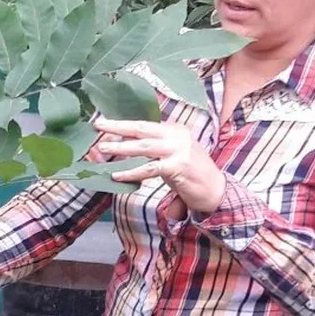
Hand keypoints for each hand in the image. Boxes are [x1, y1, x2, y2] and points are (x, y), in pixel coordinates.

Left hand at [93, 118, 225, 214]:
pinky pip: (149, 168)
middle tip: (98, 125)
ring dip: (120, 148)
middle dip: (117, 127)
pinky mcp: (178, 166)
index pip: (145, 125)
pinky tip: (117, 174)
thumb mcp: (174, 155)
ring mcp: (179, 150)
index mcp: (175, 130)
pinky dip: (131, 172)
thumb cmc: (192, 175)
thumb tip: (127, 147)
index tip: (105, 124)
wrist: (217, 191)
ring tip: (102, 149)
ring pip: (142, 146)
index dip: (123, 125)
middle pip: (141, 129)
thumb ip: (155, 149)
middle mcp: (177, 135)